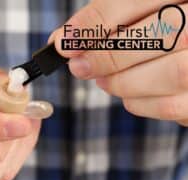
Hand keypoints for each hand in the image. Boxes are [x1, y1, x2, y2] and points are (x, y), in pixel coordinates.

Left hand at [51, 0, 187, 124]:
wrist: (185, 54)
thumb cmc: (159, 32)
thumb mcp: (136, 15)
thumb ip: (104, 22)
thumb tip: (62, 41)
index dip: (98, 22)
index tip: (64, 43)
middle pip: (160, 35)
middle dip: (108, 56)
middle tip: (79, 67)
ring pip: (171, 73)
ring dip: (122, 81)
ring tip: (102, 80)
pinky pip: (171, 105)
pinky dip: (139, 102)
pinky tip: (127, 94)